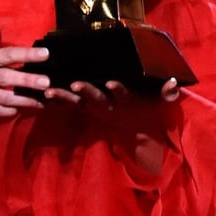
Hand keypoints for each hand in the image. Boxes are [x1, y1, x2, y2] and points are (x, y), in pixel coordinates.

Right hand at [0, 45, 50, 117]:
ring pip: (3, 97)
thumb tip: (32, 60)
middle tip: (46, 82)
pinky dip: (8, 111)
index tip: (45, 54)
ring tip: (39, 101)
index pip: (8, 54)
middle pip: (6, 78)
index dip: (27, 54)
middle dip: (27, 80)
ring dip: (23, 100)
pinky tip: (18, 110)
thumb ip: (2, 60)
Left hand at [44, 76, 180, 108]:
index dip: (118, 89)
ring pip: (79, 102)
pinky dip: (57, 100)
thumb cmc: (150, 111)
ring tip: (49, 93)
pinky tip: (41, 95)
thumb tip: (173, 83)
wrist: (139, 132)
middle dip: (86, 91)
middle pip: (96, 98)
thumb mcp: (162, 104)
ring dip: (64, 98)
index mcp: (127, 101)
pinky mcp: (87, 108)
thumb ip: (168, 93)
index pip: (123, 94)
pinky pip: (70, 104)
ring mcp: (97, 108)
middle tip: (74, 85)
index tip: (111, 83)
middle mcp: (110, 105)